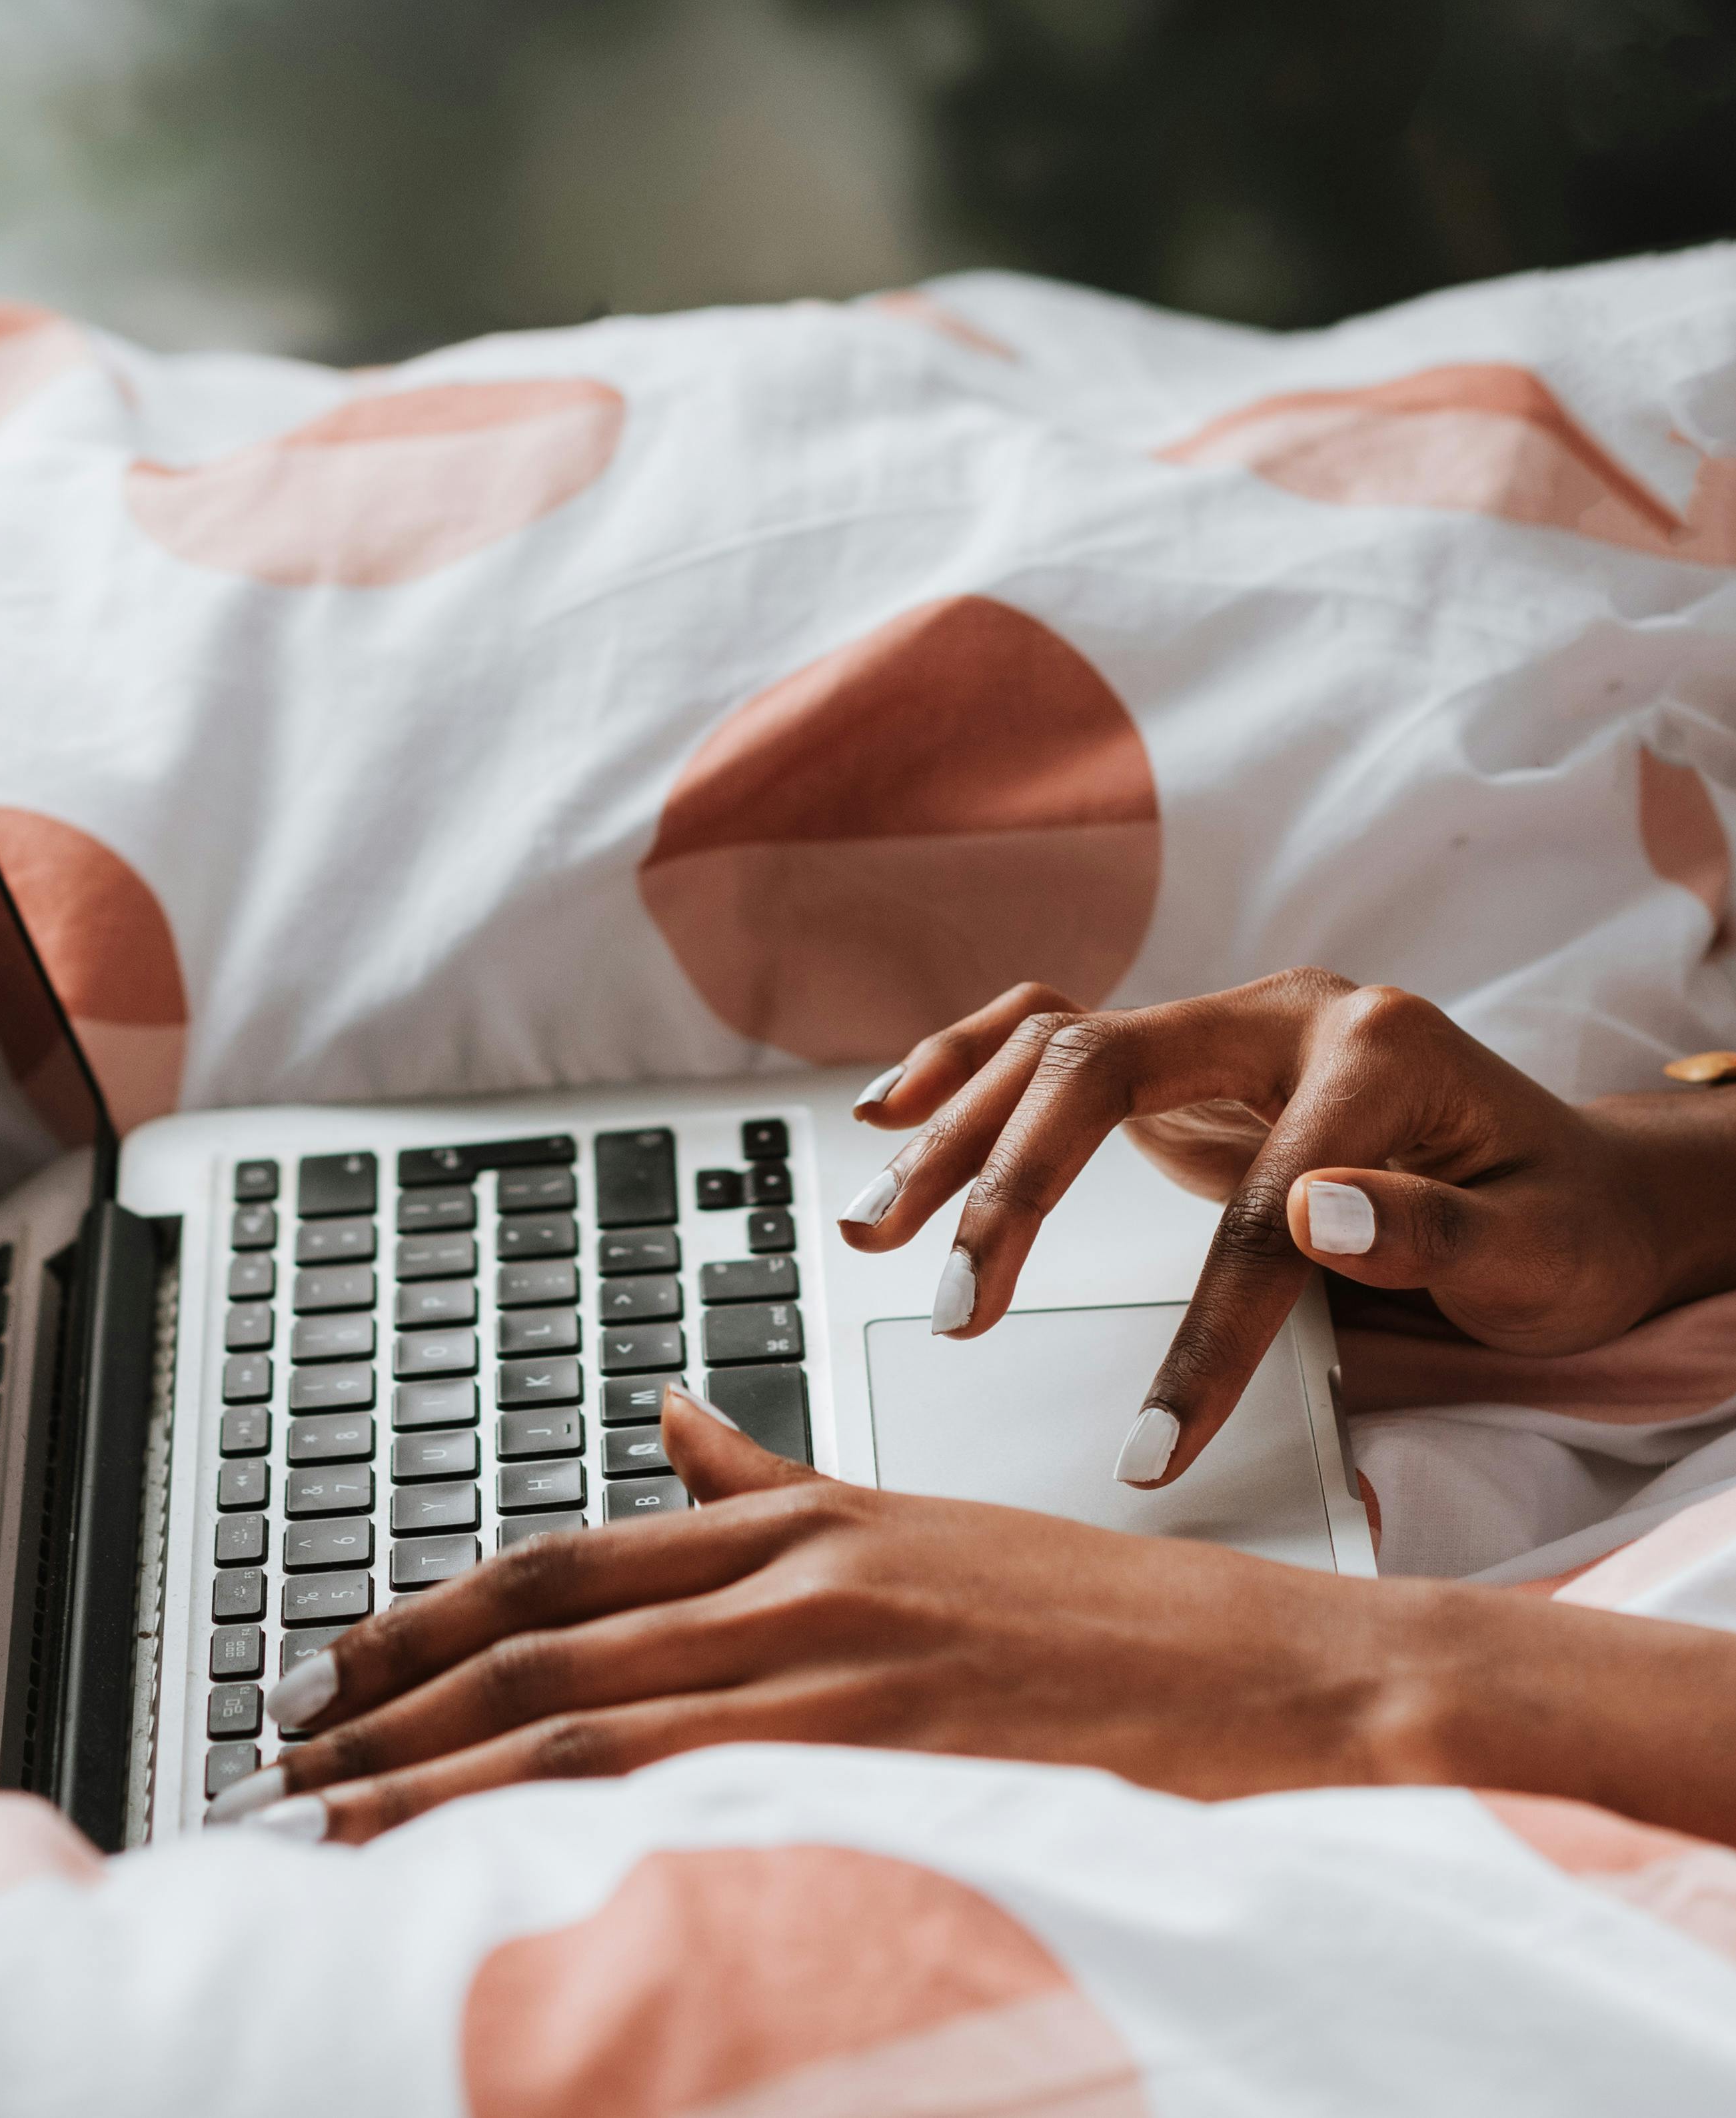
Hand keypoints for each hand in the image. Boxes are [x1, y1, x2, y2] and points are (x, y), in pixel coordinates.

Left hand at [219, 1393, 1433, 1841]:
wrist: (1268, 1674)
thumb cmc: (1101, 1616)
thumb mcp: (916, 1517)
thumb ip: (774, 1479)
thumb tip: (667, 1421)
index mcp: (799, 1524)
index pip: (565, 1563)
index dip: (431, 1616)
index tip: (333, 1664)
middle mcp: (798, 1583)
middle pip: (548, 1639)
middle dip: (396, 1701)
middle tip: (280, 1749)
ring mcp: (842, 1667)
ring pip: (594, 1716)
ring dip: (449, 1773)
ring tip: (337, 1818)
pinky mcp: (893, 1748)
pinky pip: (702, 1788)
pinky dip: (585, 1826)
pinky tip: (509, 1867)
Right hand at [841, 969, 1735, 1484]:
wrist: (1580, 1177)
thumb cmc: (1559, 1221)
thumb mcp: (1538, 1250)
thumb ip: (1430, 1231)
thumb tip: (1317, 1209)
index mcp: (1372, 1052)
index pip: (1254, 1199)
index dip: (1203, 1329)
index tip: (1151, 1443)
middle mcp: (1280, 1013)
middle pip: (1103, 1068)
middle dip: (1014, 1189)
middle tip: (953, 1306)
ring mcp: (1223, 1026)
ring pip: (1052, 1042)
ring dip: (955, 1127)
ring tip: (875, 1220)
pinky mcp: (1184, 1057)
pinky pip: (1050, 1033)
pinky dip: (965, 1064)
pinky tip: (892, 1109)